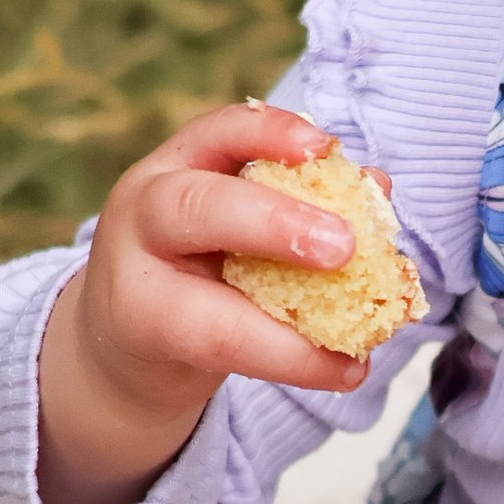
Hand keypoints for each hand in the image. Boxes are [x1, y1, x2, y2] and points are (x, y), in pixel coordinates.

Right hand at [38, 101, 373, 503]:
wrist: (126, 333)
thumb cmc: (198, 261)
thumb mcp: (234, 218)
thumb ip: (296, 199)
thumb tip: (377, 187)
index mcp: (177, 166)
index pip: (218, 133)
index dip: (271, 134)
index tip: (325, 148)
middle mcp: (145, 215)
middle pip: (196, 207)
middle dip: (275, 224)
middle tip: (344, 247)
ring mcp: (138, 286)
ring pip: (205, 312)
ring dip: (287, 334)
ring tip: (352, 348)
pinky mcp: (151, 343)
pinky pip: (225, 354)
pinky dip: (296, 364)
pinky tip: (346, 370)